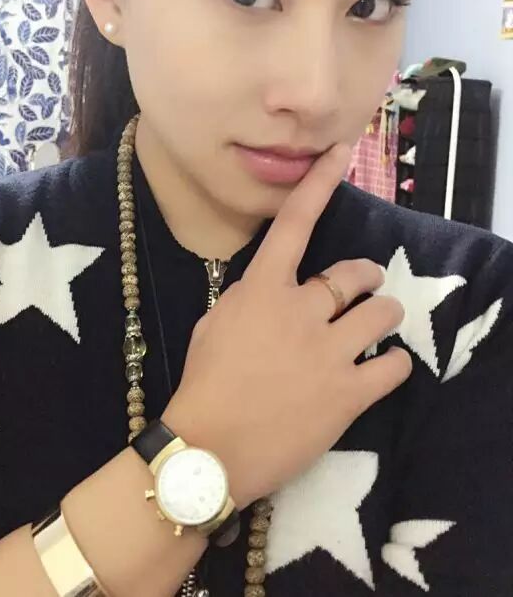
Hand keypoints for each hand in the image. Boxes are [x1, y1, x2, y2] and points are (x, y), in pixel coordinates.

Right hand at [161, 144, 410, 509]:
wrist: (209, 447)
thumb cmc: (203, 384)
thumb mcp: (215, 325)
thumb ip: (249, 300)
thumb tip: (273, 291)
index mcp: (263, 289)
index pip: (294, 222)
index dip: (320, 183)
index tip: (342, 151)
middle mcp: (301, 309)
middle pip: (355, 273)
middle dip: (366, 277)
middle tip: (366, 287)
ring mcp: (328, 350)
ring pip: (383, 313)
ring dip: (386, 313)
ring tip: (381, 322)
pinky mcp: (348, 393)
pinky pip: (393, 366)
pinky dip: (393, 363)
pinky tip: (384, 368)